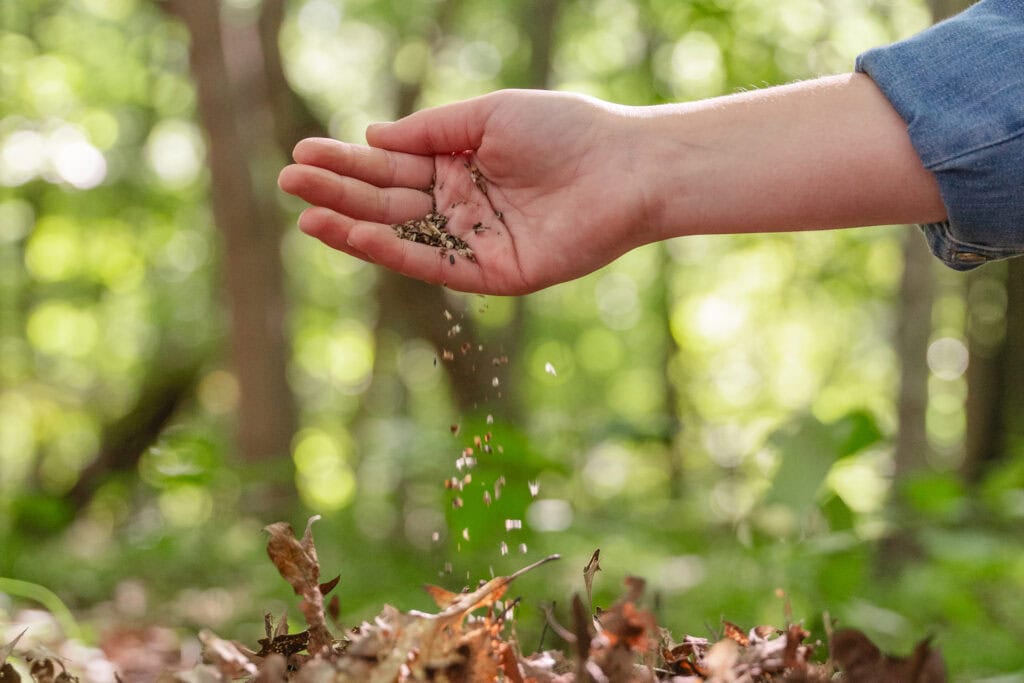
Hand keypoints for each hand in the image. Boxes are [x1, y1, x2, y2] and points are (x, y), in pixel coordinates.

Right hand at [278, 90, 654, 294]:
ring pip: (403, 235)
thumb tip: (372, 138)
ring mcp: (474, 241)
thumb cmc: (563, 130)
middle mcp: (460, 205)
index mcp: (459, 165)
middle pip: (388, 201)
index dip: (347, 161)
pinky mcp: (493, 274)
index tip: (302, 152)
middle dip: (338, 191)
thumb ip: (430, 131)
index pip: (391, 167)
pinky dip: (395, 252)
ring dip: (353, 227)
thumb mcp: (487, 116)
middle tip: (287, 180)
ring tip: (306, 215)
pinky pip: (435, 264)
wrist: (623, 168)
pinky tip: (356, 236)